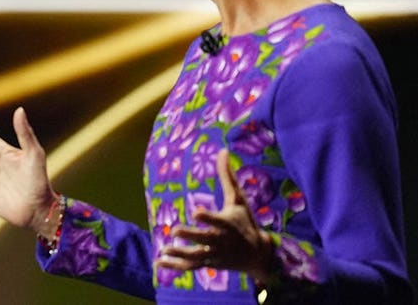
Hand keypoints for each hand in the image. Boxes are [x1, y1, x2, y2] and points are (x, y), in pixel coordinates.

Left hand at [157, 149, 273, 281]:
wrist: (258, 255)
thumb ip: (228, 177)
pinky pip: (190, 267)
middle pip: (205, 240)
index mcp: (228, 225)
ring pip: (197, 257)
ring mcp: (215, 254)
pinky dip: (175, 267)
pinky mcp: (209, 263)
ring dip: (180, 255)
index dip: (208, 218)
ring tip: (164, 249)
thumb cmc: (245, 222)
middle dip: (192, 236)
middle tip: (175, 230)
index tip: (196, 212)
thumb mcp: (238, 200)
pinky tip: (159, 263)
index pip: (218, 221)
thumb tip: (223, 150)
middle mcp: (221, 241)